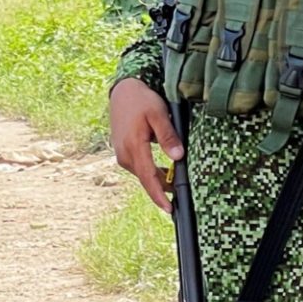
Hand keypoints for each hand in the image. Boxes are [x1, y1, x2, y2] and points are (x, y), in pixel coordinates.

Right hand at [108, 77, 182, 211]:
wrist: (123, 92)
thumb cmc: (142, 101)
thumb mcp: (158, 114)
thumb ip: (168, 136)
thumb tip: (178, 157)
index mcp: (134, 146)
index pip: (149, 177)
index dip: (159, 195)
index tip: (169, 209)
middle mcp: (125, 154)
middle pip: (147, 179)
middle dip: (162, 191)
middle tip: (179, 200)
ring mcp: (123, 154)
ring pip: (143, 174)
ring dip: (158, 181)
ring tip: (176, 187)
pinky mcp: (124, 152)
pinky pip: (140, 168)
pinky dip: (152, 173)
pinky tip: (165, 173)